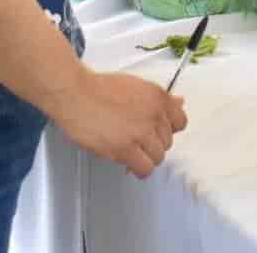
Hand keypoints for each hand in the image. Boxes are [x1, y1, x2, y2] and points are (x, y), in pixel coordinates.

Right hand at [51, 70, 187, 178]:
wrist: (75, 93)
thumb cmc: (99, 88)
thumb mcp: (136, 86)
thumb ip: (158, 99)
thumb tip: (179, 102)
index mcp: (158, 97)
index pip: (180, 122)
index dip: (168, 129)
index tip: (157, 132)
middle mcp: (154, 114)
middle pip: (168, 142)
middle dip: (153, 143)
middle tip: (137, 141)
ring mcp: (140, 132)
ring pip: (158, 157)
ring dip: (145, 157)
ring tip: (131, 152)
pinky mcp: (125, 148)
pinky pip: (144, 168)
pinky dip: (138, 169)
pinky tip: (129, 163)